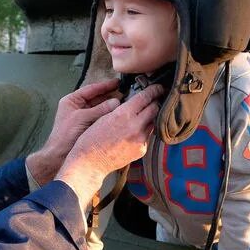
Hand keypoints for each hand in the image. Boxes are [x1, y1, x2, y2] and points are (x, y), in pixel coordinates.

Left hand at [27, 79, 122, 184]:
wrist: (58, 156)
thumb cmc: (65, 135)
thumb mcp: (82, 118)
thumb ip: (100, 109)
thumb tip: (116, 102)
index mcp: (72, 101)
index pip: (90, 89)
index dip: (104, 86)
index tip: (117, 82)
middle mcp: (78, 107)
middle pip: (97, 98)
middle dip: (110, 96)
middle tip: (125, 92)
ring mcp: (84, 118)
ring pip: (100, 109)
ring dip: (111, 106)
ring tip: (125, 103)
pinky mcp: (89, 128)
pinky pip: (101, 119)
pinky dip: (109, 117)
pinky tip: (119, 115)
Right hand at [56, 84, 163, 205]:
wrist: (91, 162)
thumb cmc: (92, 139)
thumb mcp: (103, 117)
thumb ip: (120, 109)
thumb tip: (132, 102)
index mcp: (123, 114)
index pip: (145, 97)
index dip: (154, 90)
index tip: (158, 88)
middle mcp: (135, 126)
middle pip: (154, 109)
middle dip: (155, 102)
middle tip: (155, 99)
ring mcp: (140, 139)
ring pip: (153, 123)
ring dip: (150, 118)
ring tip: (145, 115)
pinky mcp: (142, 150)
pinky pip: (147, 136)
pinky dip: (144, 132)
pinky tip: (135, 132)